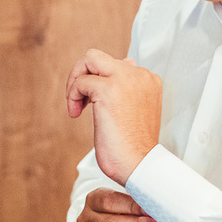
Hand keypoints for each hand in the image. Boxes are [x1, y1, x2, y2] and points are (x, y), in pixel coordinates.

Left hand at [65, 48, 161, 184]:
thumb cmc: (134, 145)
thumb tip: (123, 64)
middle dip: (82, 73)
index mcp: (148, 79)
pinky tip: (76, 114)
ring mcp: (125, 80)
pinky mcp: (109, 89)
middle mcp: (140, 74)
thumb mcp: (136, 110)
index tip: (95, 102)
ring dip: (75, 82)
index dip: (99, 80)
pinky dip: (73, 97)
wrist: (140, 164)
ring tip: (76, 106)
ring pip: (88, 60)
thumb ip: (128, 88)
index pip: (116, 63)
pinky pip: (81, 82)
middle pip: (98, 56)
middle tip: (79, 98)